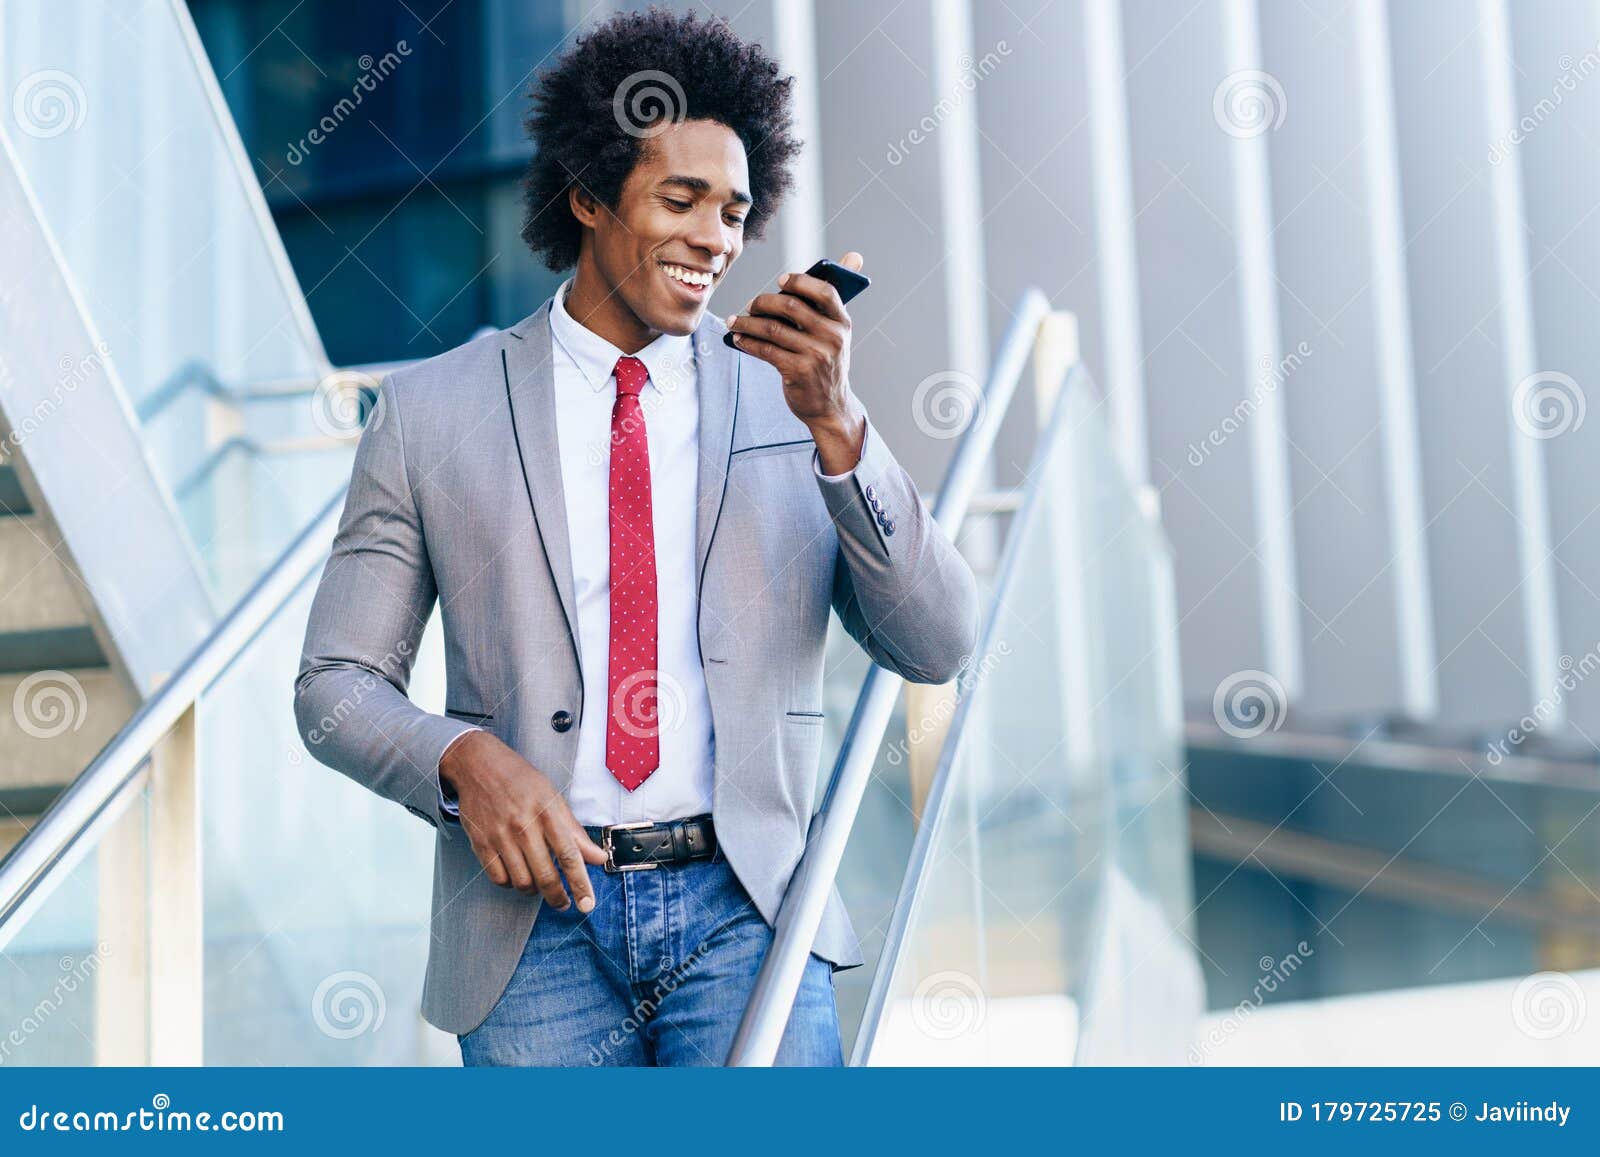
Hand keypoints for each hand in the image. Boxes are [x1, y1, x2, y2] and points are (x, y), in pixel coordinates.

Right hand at [439, 730, 605, 910]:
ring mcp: (500, 836)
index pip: (570, 855)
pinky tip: (517, 874)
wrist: (479, 766)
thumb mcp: (553, 798)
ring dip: (534, 890)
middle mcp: (524, 826)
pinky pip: (499, 878)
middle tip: (564, 903)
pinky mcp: (481, 844)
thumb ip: (574, 831)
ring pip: (522, 882)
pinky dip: (511, 884)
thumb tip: (598, 857)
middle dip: (558, 897)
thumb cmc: (521, 780)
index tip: (588, 903)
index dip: (580, 883)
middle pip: (545, 876)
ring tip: (540, 884)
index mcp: (547, 812)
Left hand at [726, 251, 867, 473]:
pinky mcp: (798, 371)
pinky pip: (766, 350)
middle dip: (764, 302)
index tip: (781, 281)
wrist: (830, 406)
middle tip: (751, 305)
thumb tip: (853, 257)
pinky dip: (748, 342)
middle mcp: (833, 337)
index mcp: (843, 323)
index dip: (801, 282)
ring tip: (735, 322)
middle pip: (791, 307)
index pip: (825, 291)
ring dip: (748, 323)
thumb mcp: (836, 332)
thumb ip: (835, 299)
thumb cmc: (827, 362)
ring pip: (773, 328)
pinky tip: (739, 339)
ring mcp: (816, 355)